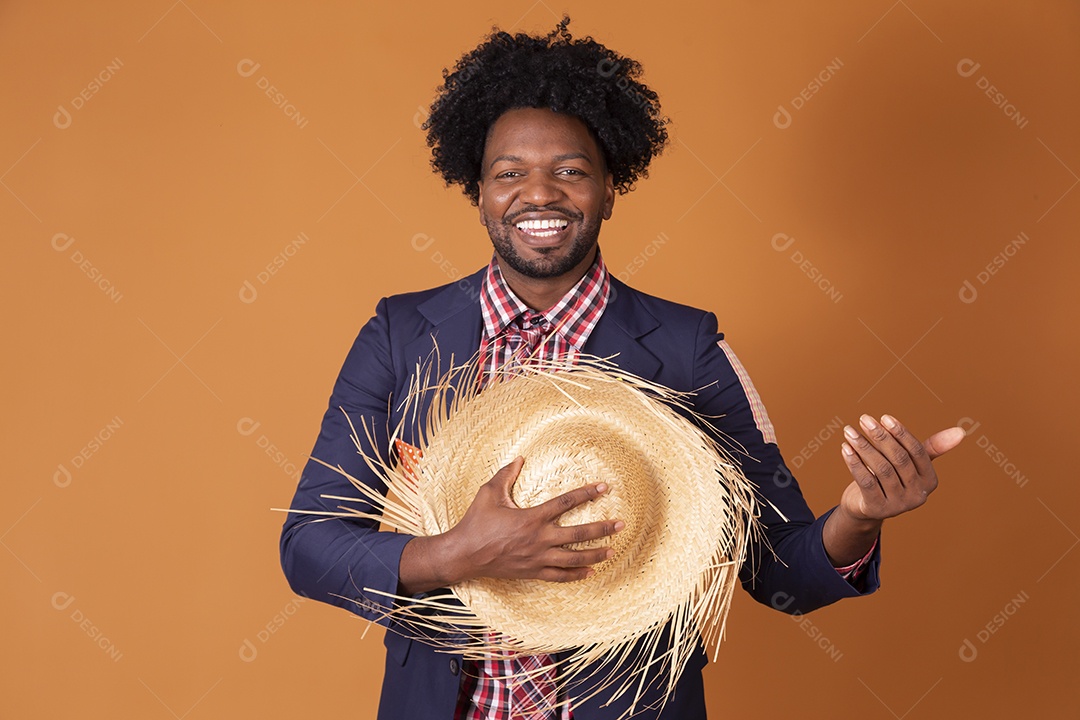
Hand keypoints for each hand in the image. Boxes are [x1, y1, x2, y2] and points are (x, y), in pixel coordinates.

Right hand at [399, 456, 622, 594]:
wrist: (464, 554)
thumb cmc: (476, 521)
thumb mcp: (489, 493)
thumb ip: (506, 474)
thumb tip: (520, 458)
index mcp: (532, 517)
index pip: (566, 502)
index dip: (587, 493)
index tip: (604, 487)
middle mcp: (539, 539)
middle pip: (578, 534)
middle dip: (602, 528)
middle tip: (621, 525)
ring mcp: (537, 558)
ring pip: (573, 558)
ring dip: (595, 554)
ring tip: (612, 550)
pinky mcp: (532, 572)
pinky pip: (559, 576)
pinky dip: (576, 575)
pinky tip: (590, 572)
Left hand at [839, 414, 964, 522]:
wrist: (866, 507)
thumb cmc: (890, 478)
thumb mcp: (910, 464)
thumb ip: (930, 448)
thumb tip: (961, 431)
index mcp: (930, 481)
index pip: (917, 452)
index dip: (901, 433)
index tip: (884, 417)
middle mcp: (917, 495)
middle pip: (899, 459)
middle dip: (880, 437)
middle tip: (865, 419)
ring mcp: (898, 505)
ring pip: (881, 469)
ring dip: (864, 447)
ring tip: (850, 431)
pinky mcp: (877, 509)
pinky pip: (865, 481)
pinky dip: (854, 462)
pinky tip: (845, 448)